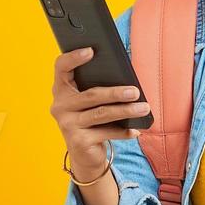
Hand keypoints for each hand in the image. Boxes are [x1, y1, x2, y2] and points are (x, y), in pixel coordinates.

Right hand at [50, 47, 150, 177]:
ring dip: (126, 111)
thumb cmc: (93, 121)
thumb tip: (126, 80)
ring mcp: (67, 124)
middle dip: (116, 93)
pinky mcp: (78, 141)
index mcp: (61, 90)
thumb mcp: (93, 103)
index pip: (61, 67)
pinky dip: (124, 131)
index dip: (73, 58)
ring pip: (101, 113)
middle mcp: (60, 106)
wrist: (85, 154)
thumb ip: (99, 89)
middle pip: (91, 94)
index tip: (91, 50)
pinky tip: (136, 130)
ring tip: (144, 108)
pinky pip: (106, 133)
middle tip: (136, 92)